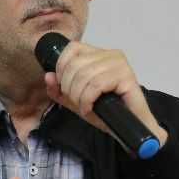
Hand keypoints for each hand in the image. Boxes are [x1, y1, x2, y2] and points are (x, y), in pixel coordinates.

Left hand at [43, 41, 167, 145]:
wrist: (129, 130)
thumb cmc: (107, 114)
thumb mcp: (77, 101)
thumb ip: (60, 90)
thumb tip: (48, 76)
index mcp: (99, 55)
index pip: (72, 48)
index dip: (61, 67)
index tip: (64, 88)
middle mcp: (110, 54)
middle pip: (75, 63)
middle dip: (68, 87)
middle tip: (76, 102)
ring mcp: (120, 64)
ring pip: (84, 75)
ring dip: (78, 96)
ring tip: (84, 107)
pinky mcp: (127, 77)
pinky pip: (96, 84)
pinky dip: (88, 99)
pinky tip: (89, 108)